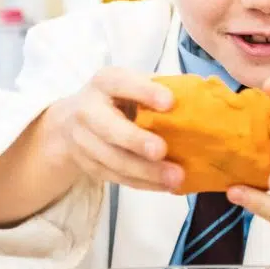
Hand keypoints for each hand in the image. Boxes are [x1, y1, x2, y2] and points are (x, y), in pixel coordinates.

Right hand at [41, 67, 183, 191]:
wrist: (72, 121)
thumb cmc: (117, 99)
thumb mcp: (131, 84)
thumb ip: (156, 88)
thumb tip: (198, 97)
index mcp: (104, 82)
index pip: (121, 83)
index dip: (144, 91)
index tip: (169, 102)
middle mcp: (88, 110)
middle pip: (110, 129)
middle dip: (136, 141)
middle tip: (162, 150)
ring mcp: (84, 141)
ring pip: (114, 160)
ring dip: (146, 172)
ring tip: (176, 177)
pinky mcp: (89, 166)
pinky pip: (117, 178)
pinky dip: (143, 184)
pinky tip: (165, 186)